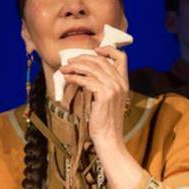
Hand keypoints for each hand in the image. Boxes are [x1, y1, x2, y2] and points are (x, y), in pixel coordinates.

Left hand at [60, 46, 144, 188]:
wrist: (109, 138)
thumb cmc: (104, 122)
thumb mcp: (107, 100)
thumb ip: (102, 85)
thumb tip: (85, 74)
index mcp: (124, 82)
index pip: (121, 57)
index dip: (107, 50)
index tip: (94, 50)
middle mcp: (121, 83)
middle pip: (101, 60)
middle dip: (83, 58)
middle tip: (69, 62)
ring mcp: (114, 88)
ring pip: (92, 68)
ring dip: (75, 66)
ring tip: (65, 69)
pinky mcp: (104, 95)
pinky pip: (86, 80)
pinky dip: (75, 77)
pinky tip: (67, 78)